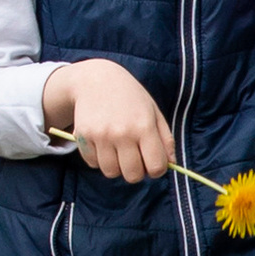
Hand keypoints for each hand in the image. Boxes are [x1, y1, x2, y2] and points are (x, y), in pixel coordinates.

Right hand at [42, 58, 174, 183]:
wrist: (96, 80)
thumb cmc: (130, 97)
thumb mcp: (153, 112)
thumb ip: (165, 139)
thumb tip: (171, 163)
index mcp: (144, 126)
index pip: (156, 167)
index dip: (157, 169)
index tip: (153, 162)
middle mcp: (122, 133)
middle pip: (132, 175)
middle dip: (136, 171)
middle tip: (134, 157)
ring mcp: (101, 136)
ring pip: (111, 172)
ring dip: (116, 166)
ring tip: (118, 149)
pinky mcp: (83, 137)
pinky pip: (93, 164)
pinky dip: (99, 159)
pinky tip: (103, 143)